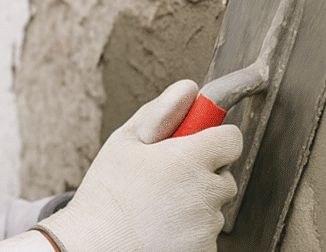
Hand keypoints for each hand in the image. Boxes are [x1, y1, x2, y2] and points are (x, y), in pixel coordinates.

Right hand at [35, 80, 241, 251]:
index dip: (215, 138)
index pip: (232, 139)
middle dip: (204, 173)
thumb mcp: (125, 141)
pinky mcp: (204, 250)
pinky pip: (208, 233)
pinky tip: (164, 227)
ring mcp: (206, 227)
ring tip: (159, 206)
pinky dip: (192, 230)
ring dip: (197, 203)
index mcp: (188, 159)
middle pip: (226, 176)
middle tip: (169, 178)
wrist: (93, 246)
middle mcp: (204, 193)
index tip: (198, 144)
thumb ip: (162, 110)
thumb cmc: (107, 194)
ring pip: (215, 206)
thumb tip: (190, 89)